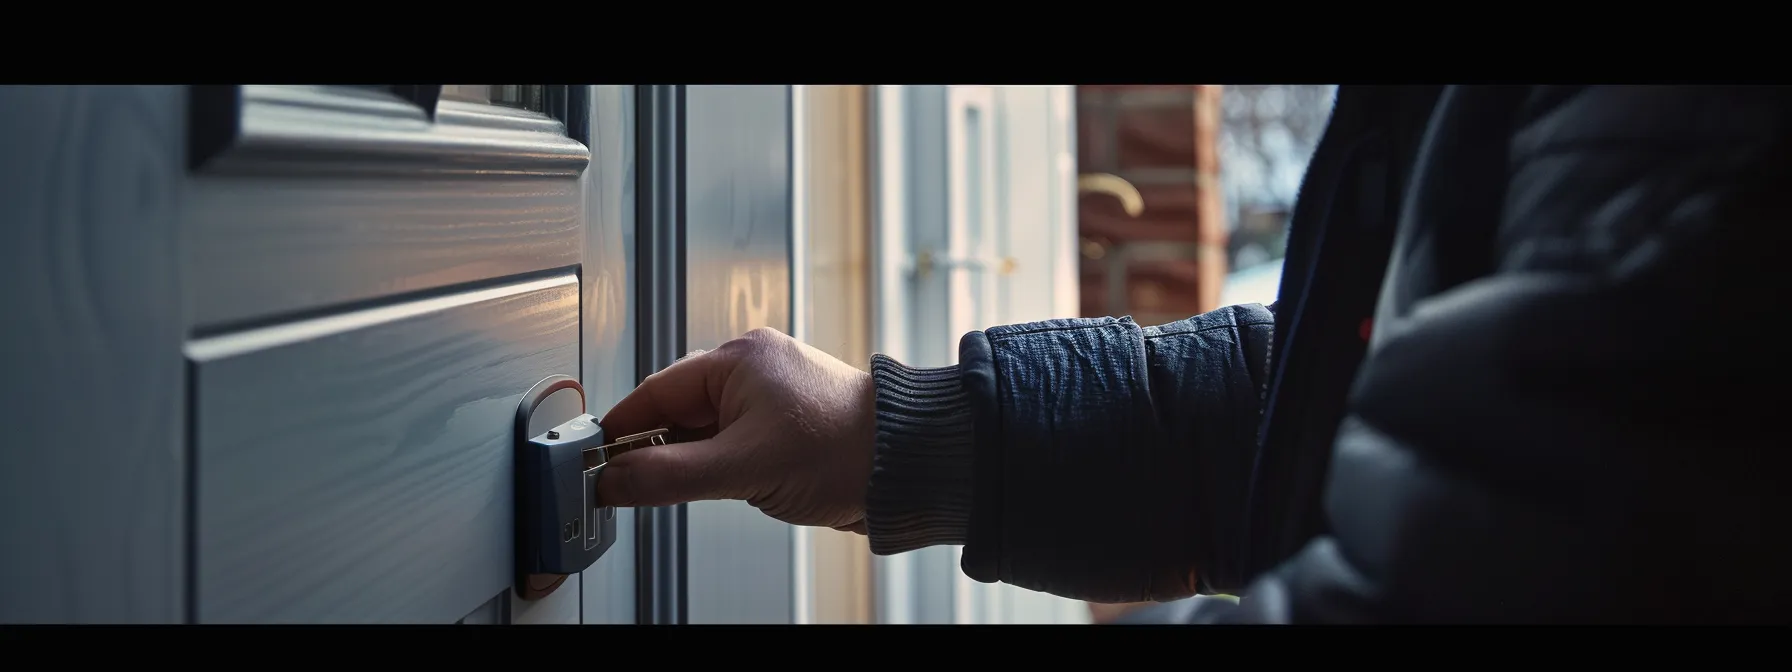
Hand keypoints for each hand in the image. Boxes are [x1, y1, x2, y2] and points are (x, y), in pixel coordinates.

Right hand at [596, 327, 876, 532]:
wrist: (910, 466)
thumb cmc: (847, 450)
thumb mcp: (743, 468)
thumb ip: (669, 475)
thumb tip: (616, 480)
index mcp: (739, 359)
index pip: (655, 393)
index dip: (621, 430)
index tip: (596, 462)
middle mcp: (753, 368)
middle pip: (676, 410)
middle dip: (659, 450)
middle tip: (638, 487)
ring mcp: (770, 394)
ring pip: (705, 429)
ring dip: (694, 460)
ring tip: (706, 486)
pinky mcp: (785, 421)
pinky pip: (732, 439)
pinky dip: (720, 463)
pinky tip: (730, 483)